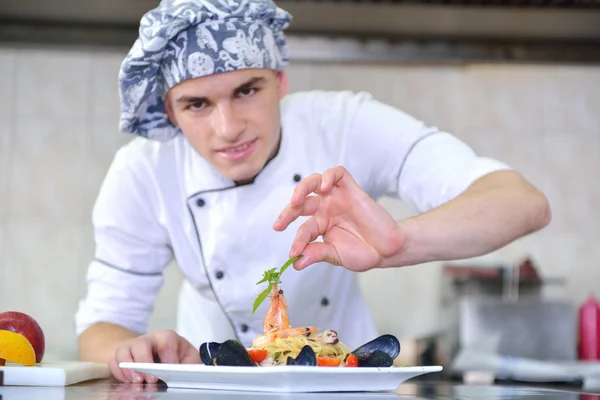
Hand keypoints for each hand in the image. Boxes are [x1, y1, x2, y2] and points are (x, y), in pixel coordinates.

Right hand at [108, 330, 200, 382]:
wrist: (162, 355)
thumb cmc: (178, 358)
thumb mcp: (189, 359)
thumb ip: (190, 365)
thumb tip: (188, 375)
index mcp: (167, 337)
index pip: (166, 342)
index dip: (167, 358)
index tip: (168, 371)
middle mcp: (148, 339)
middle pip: (141, 343)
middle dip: (144, 362)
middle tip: (150, 380)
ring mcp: (133, 347)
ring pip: (123, 351)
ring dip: (128, 368)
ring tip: (137, 382)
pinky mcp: (122, 357)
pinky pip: (114, 362)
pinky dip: (119, 373)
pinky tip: (128, 382)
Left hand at [273, 166, 404, 271]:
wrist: (388, 249)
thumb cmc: (363, 252)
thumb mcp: (336, 255)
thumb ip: (317, 254)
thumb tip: (296, 262)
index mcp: (319, 225)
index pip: (303, 228)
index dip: (297, 240)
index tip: (293, 252)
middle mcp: (325, 209)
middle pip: (301, 203)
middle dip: (288, 212)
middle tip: (280, 224)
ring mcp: (337, 197)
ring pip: (314, 183)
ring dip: (301, 189)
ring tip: (295, 201)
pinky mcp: (351, 189)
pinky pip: (337, 174)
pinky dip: (329, 176)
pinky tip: (324, 185)